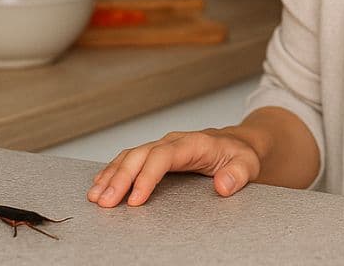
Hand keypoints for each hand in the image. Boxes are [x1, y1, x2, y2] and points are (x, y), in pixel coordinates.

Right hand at [87, 127, 262, 206]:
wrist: (237, 143)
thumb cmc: (240, 154)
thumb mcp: (248, 164)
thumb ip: (238, 174)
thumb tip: (223, 185)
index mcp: (193, 143)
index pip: (163, 156)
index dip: (147, 177)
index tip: (135, 199)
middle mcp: (173, 142)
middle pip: (140, 155)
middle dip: (120, 178)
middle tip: (104, 202)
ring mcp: (162, 146)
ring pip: (130, 156)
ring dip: (111, 175)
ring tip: (95, 197)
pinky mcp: (155, 154)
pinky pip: (129, 159)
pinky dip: (112, 171)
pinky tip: (99, 184)